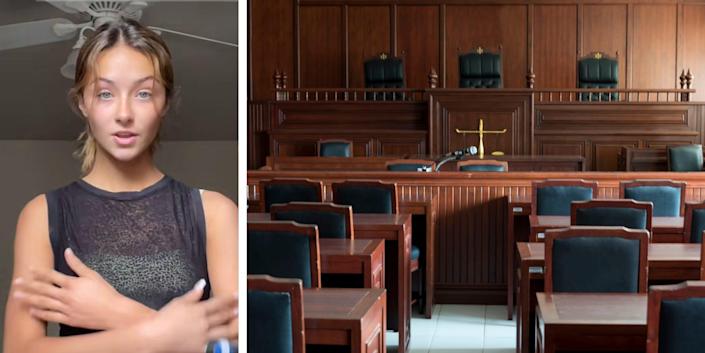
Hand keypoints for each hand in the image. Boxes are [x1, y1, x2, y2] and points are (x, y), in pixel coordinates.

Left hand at [13, 248, 150, 329]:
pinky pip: (51, 317)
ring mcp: (67, 309)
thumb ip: (78, 264)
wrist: (114, 312)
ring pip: (44, 303)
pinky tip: (31, 311)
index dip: (39, 272)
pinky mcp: (69, 319)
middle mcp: (67, 296)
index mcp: (73, 284)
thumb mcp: (93, 275)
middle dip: (29, 285)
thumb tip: (67, 251)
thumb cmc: (106, 293)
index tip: (29, 269)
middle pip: (44, 289)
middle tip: (16, 283)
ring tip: (18, 296)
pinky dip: (40, 314)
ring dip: (29, 299)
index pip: (52, 276)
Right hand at [140, 280, 237, 352]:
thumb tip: (202, 284)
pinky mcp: (198, 349)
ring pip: (223, 333)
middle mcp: (202, 323)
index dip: (229, 299)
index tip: (238, 295)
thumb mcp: (178, 302)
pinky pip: (213, 346)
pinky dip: (221, 344)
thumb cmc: (163, 319)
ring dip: (233, 329)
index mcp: (198, 310)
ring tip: (240, 328)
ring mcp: (202, 337)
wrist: (153, 337)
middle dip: (233, 312)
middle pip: (223, 317)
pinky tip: (227, 344)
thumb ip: (192, 294)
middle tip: (241, 310)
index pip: (218, 302)